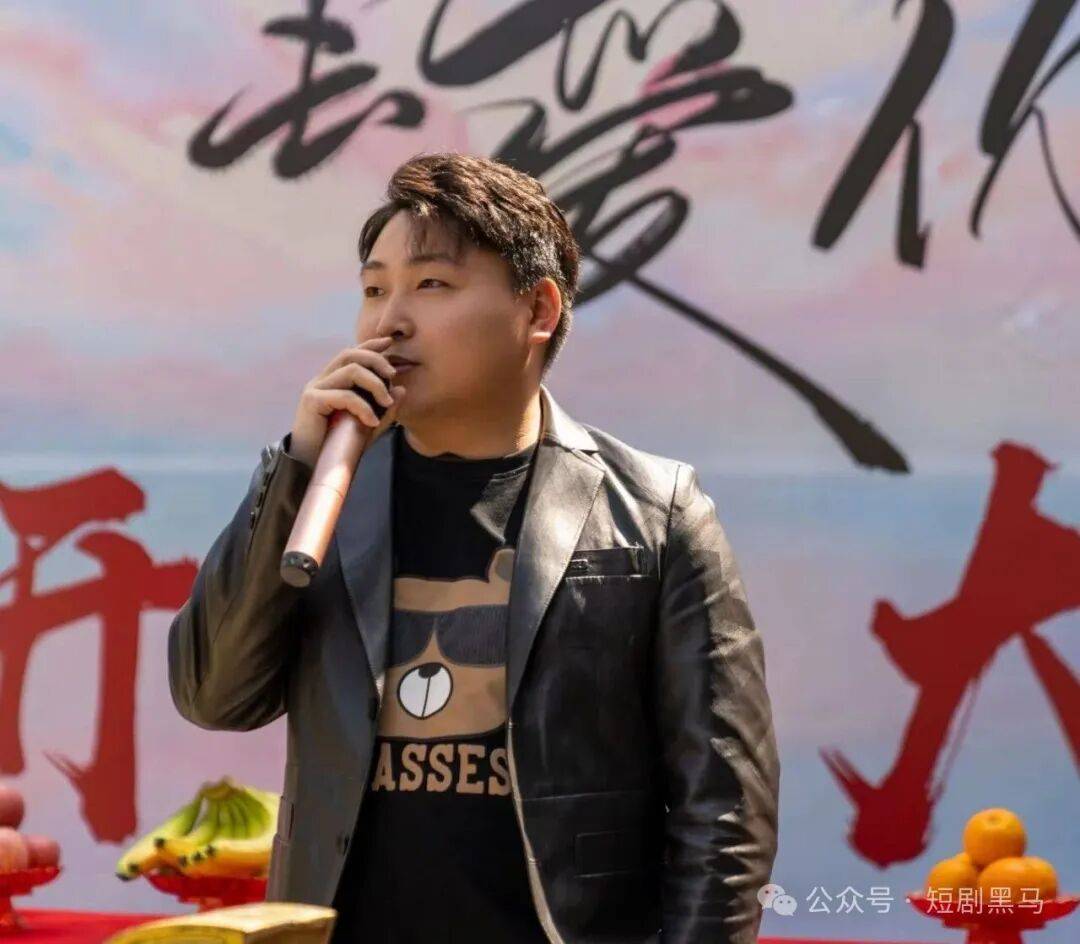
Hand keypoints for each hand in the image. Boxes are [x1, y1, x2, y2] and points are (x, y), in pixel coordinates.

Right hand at [288, 336, 405, 467]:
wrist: (310, 465)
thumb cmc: (337, 445)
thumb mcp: (367, 426)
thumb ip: (384, 410)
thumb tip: (402, 390)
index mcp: (332, 381)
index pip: (351, 354)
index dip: (370, 345)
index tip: (390, 343)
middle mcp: (322, 380)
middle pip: (350, 354)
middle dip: (376, 360)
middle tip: (393, 376)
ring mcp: (315, 389)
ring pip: (350, 370)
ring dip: (374, 383)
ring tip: (387, 402)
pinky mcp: (312, 401)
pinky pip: (344, 395)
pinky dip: (363, 406)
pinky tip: (372, 421)